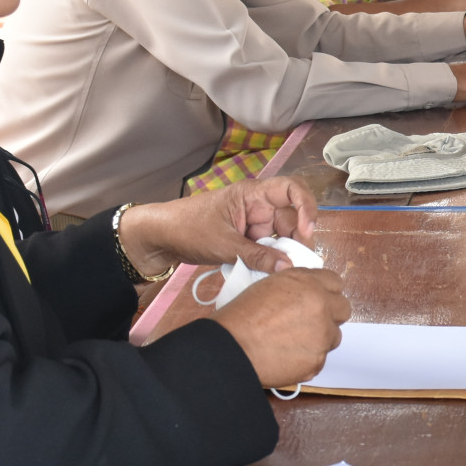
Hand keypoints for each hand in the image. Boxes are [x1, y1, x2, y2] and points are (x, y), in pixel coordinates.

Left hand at [118, 177, 316, 277]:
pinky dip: (270, 261)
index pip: (292, 189)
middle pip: (291, 219)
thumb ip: (258, 256)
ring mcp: (252, 224)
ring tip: (282, 275)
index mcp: (253, 195)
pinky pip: (268, 249)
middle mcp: (258, 206)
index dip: (306, 206)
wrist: (159, 238)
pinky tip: (270, 275)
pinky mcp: (247, 239)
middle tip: (297, 266)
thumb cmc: (189, 229)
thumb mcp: (224, 245)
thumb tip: (289, 267)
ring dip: (283, 254)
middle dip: (296, 241)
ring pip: (281, 237)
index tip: (306, 232)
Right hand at [211, 267, 351, 387]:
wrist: (231, 347)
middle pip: (343, 309)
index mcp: (307, 283)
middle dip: (330, 315)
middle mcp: (320, 305)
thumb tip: (310, 291)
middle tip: (309, 322)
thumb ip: (297, 286)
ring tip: (292, 341)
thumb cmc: (241, 317)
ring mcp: (322, 334)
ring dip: (319, 338)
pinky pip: (320, 358)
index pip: (335, 282)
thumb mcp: (270, 285)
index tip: (319, 300)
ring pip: (334, 336)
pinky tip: (287, 356)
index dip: (326, 292)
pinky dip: (307, 359)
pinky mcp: (317, 360)